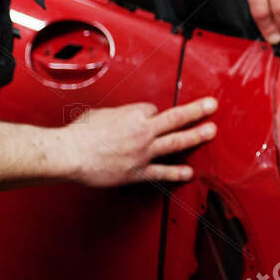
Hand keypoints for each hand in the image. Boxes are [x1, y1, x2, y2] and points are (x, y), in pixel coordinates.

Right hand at [65, 97, 217, 186]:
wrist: (69, 154)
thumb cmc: (79, 134)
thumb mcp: (100, 114)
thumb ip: (118, 116)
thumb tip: (123, 120)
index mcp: (133, 114)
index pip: (152, 110)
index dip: (151, 114)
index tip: (147, 118)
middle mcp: (143, 132)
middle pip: (176, 119)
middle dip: (197, 111)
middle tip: (211, 106)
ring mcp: (143, 152)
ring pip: (176, 142)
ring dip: (196, 136)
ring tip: (210, 131)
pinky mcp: (138, 171)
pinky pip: (162, 172)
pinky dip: (177, 173)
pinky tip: (189, 172)